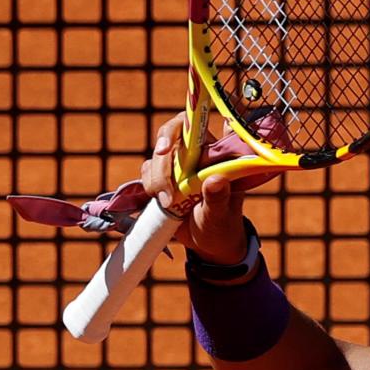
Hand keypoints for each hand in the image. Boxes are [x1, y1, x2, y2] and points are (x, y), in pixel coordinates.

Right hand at [140, 114, 249, 265]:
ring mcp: (176, 165)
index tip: (164, 148)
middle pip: (168, 138)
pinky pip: (147, 173)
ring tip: (169, 204)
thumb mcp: (222, 214)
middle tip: (164, 192)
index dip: (178, 127)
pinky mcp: (162, 179)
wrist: (209, 244)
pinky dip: (150, 186)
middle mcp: (194, 154)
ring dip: (156, 179)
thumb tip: (215, 179)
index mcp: (214, 153)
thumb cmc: (222, 225)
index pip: (194, 125)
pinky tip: (162, 203)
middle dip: (161, 164)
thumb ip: (219, 197)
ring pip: (155, 158)